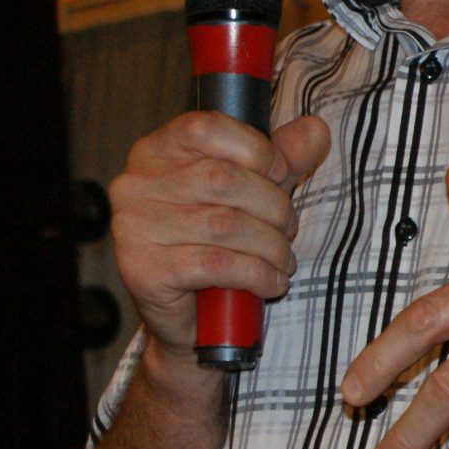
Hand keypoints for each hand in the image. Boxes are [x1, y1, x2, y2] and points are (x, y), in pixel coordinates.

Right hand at [106, 111, 331, 356]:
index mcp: (156, 151)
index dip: (256, 150)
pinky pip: (215, 264)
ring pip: (224, 225)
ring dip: (270, 245)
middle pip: (222, 178)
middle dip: (272, 206)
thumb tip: (316, 130)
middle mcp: (135, 184)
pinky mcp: (142, 270)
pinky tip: (271, 282)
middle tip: (288, 229)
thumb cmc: (217, 245)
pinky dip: (256, 273)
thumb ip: (281, 158)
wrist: (190, 320)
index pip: (206, 128)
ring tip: (283, 259)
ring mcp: (133, 228)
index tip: (280, 175)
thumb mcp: (252, 193)